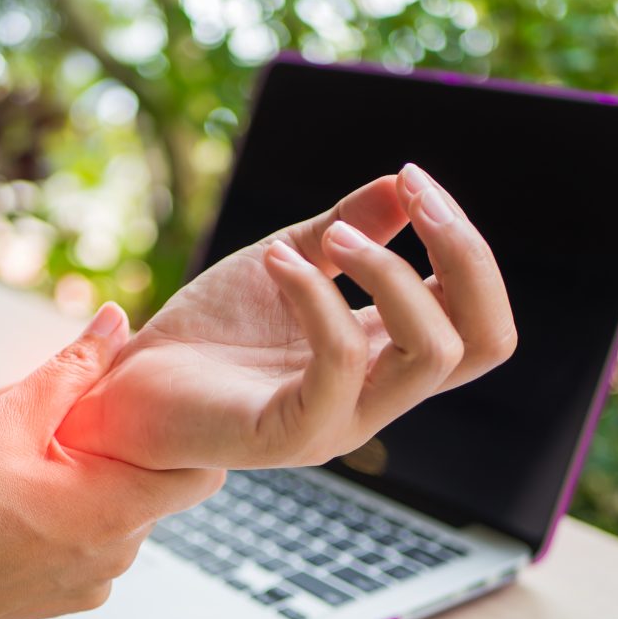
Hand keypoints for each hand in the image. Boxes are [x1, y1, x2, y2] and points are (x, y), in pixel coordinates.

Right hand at [0, 303, 223, 618]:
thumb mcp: (6, 418)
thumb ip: (73, 366)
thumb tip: (118, 318)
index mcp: (117, 511)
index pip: (202, 473)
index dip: (184, 435)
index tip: (146, 408)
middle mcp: (118, 556)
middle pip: (158, 490)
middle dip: (130, 454)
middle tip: (73, 424)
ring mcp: (92, 585)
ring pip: (125, 518)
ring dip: (100, 486)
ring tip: (41, 463)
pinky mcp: (66, 601)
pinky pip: (95, 548)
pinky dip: (77, 521)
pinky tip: (23, 504)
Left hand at [59, 164, 516, 469]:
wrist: (132, 385)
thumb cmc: (212, 330)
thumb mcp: (287, 260)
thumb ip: (347, 229)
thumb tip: (402, 183)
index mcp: (385, 356)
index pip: (478, 317)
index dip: (466, 247)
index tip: (414, 180)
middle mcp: (378, 397)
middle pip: (485, 343)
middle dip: (464, 255)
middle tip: (414, 191)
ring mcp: (341, 423)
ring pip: (431, 355)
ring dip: (393, 273)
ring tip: (334, 237)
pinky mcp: (290, 437)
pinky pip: (339, 365)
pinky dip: (318, 298)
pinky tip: (276, 263)